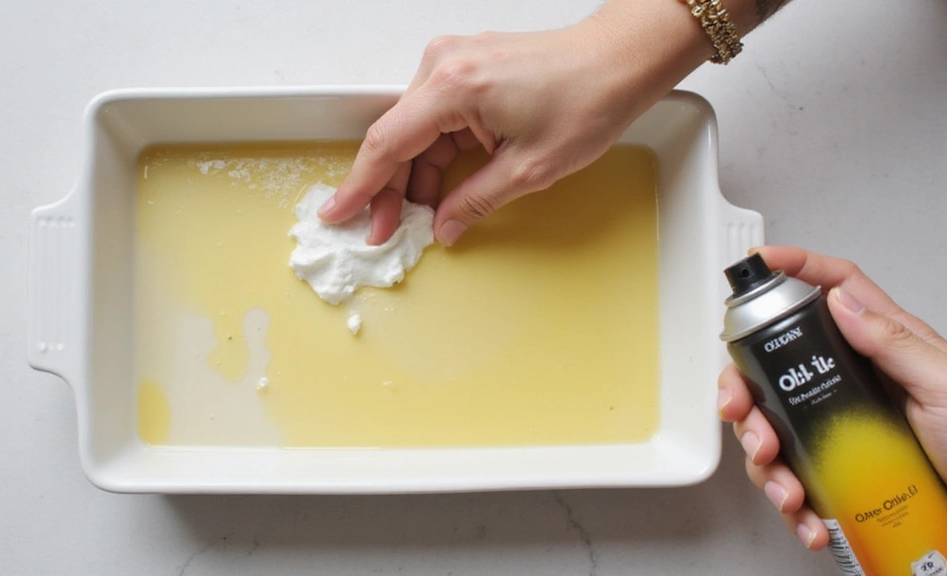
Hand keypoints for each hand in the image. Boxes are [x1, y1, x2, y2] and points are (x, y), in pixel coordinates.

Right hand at [317, 0, 714, 245]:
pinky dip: (433, 154)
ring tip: (409, 219)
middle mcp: (443, 66)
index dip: (360, 186)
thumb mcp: (529, 168)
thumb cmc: (588, 99)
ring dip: (411, 175)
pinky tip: (433, 188)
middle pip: (396, 137)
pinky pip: (435, 119)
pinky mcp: (467, 69)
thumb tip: (442, 227)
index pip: (388, 144)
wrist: (620, 60)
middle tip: (381, 231)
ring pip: (415, 131)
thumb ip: (475, 201)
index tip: (338, 213)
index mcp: (453, 87)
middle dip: (387, 189)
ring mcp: (453, 63)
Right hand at [718, 246, 946, 549]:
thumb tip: (840, 301)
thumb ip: (893, 341)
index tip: (758, 264)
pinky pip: (793, 480)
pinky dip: (792, 504)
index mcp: (878, 345)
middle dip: (743, 392)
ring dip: (764, 461)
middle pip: (773, 367)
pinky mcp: (835, 468)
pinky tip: (808, 518)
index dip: (795, 268)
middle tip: (741, 413)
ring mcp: (837, 424)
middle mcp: (849, 380)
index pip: (833, 289)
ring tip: (786, 486)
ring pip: (771, 429)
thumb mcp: (943, 383)